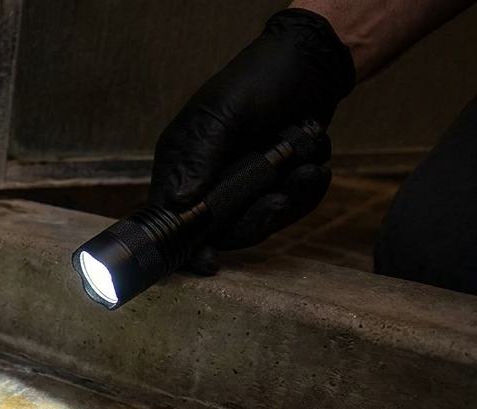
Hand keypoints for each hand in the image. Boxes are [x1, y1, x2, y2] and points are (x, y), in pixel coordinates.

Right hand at [152, 8, 355, 259]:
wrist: (309, 64)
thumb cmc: (256, 81)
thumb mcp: (222, 113)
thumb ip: (199, 157)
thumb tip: (178, 202)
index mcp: (182, 166)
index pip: (172, 217)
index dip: (187, 244)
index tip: (208, 262)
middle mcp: (208, 181)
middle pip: (223, 229)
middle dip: (256, 219)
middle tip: (280, 199)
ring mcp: (243, 185)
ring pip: (261, 221)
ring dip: (291, 200)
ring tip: (310, 168)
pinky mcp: (275, 183)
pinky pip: (290, 207)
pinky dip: (307, 191)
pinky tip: (317, 163)